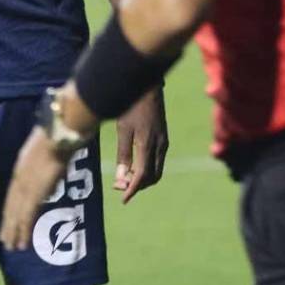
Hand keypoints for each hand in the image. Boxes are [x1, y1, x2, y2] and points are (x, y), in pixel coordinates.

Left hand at [0, 127, 72, 251]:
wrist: (56, 138)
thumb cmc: (54, 138)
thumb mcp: (43, 152)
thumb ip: (43, 167)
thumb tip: (48, 180)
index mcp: (20, 169)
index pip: (12, 194)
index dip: (10, 209)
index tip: (8, 220)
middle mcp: (19, 182)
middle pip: (11, 207)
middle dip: (8, 225)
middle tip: (5, 241)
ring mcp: (25, 190)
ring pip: (16, 216)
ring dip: (14, 232)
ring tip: (11, 247)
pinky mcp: (33, 197)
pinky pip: (26, 218)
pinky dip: (24, 231)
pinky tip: (23, 242)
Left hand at [113, 87, 168, 202]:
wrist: (149, 85)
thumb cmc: (131, 105)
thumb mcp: (123, 129)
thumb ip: (123, 154)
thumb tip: (121, 178)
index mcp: (147, 144)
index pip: (142, 176)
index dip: (132, 189)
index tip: (123, 198)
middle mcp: (159, 145)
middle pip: (152, 177)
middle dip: (137, 185)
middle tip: (121, 186)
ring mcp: (163, 141)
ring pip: (156, 169)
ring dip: (143, 178)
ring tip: (126, 176)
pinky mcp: (164, 137)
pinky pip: (158, 160)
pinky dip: (147, 168)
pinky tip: (135, 164)